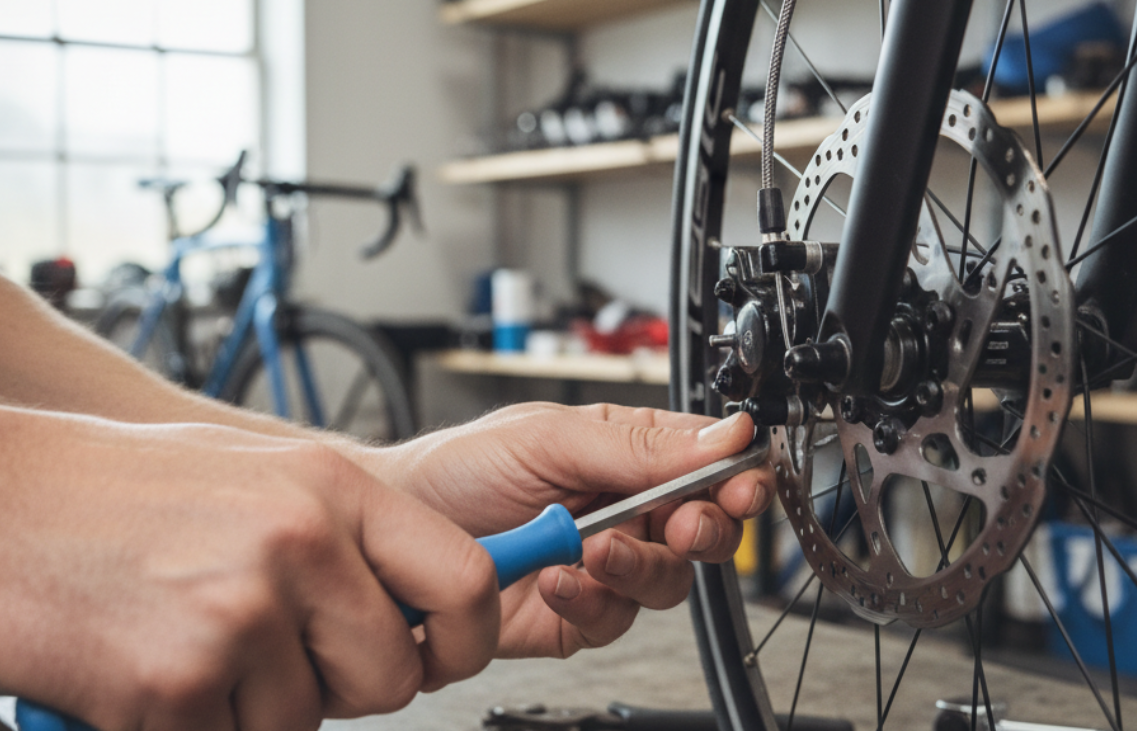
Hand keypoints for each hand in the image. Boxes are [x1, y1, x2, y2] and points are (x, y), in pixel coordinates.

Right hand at [0, 400, 500, 730]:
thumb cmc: (123, 488)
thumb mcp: (265, 476)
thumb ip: (348, 534)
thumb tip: (421, 596)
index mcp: (332, 488)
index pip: (464, 578)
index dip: (466, 635)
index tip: (442, 651)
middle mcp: (298, 544)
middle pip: (390, 676)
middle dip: (343, 685)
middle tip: (280, 655)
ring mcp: (238, 615)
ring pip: (302, 720)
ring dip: (254, 703)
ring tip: (196, 639)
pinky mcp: (174, 683)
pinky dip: (192, 722)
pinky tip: (152, 662)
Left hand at [369, 404, 774, 657]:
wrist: (395, 528)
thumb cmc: (460, 469)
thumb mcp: (549, 438)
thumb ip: (638, 445)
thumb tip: (723, 436)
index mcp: (626, 455)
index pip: (706, 464)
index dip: (734, 476)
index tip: (741, 486)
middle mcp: (624, 512)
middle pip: (703, 530)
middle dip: (702, 529)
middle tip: (681, 525)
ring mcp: (603, 567)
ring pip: (667, 583)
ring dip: (639, 568)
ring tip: (595, 550)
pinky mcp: (576, 616)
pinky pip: (613, 621)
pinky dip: (589, 602)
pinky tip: (557, 580)